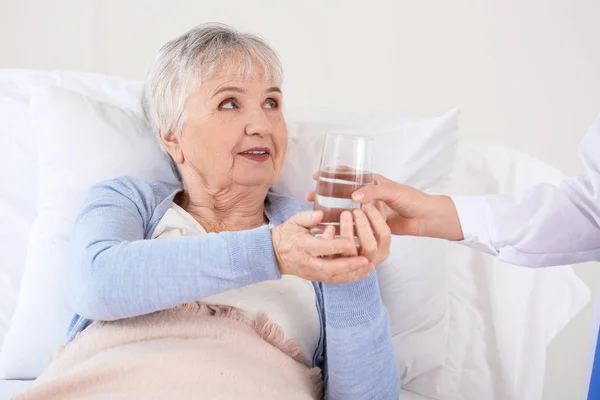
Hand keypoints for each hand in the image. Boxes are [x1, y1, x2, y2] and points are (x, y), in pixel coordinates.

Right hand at [271, 210, 373, 282]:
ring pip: (334, 277)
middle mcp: (307, 262)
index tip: (350, 241)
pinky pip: (334, 280)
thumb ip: (307, 217)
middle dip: (349, 265)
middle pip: (330, 267)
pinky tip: (362, 273)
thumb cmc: (288, 235)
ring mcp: (312, 272)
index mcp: (302, 246)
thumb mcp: (294, 221)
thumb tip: (320, 214)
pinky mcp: (316, 277)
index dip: (336, 245)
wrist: (275, 253)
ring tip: (368, 267)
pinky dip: (349, 277)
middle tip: (365, 260)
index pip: (321, 247)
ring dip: (352, 273)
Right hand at [306, 172, 462, 240]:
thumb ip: (374, 192)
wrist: (425, 218)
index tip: (316, 177)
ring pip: (343, 208)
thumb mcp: (392, 191)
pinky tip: (330, 227)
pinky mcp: (370, 224)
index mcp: (371, 182)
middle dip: (324, 194)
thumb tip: (354, 197)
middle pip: (340, 192)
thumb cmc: (412, 200)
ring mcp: (367, 209)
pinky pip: (352, 223)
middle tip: (310, 197)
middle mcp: (367, 195)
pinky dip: (341, 224)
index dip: (331, 174)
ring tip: (317, 213)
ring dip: (330, 210)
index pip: (347, 174)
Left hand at [333, 205, 390, 265]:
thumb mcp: (372, 224)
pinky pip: (335, 255)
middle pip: (370, 245)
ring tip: (344, 214)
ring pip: (351, 251)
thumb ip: (376, 213)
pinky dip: (332, 240)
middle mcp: (371, 259)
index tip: (367, 204)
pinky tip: (329, 227)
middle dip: (363, 226)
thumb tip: (376, 199)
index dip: (377, 218)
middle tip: (356, 210)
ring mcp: (355, 265)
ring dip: (348, 231)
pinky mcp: (339, 266)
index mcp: (383, 250)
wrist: (347, 254)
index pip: (384, 235)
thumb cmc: (362, 234)